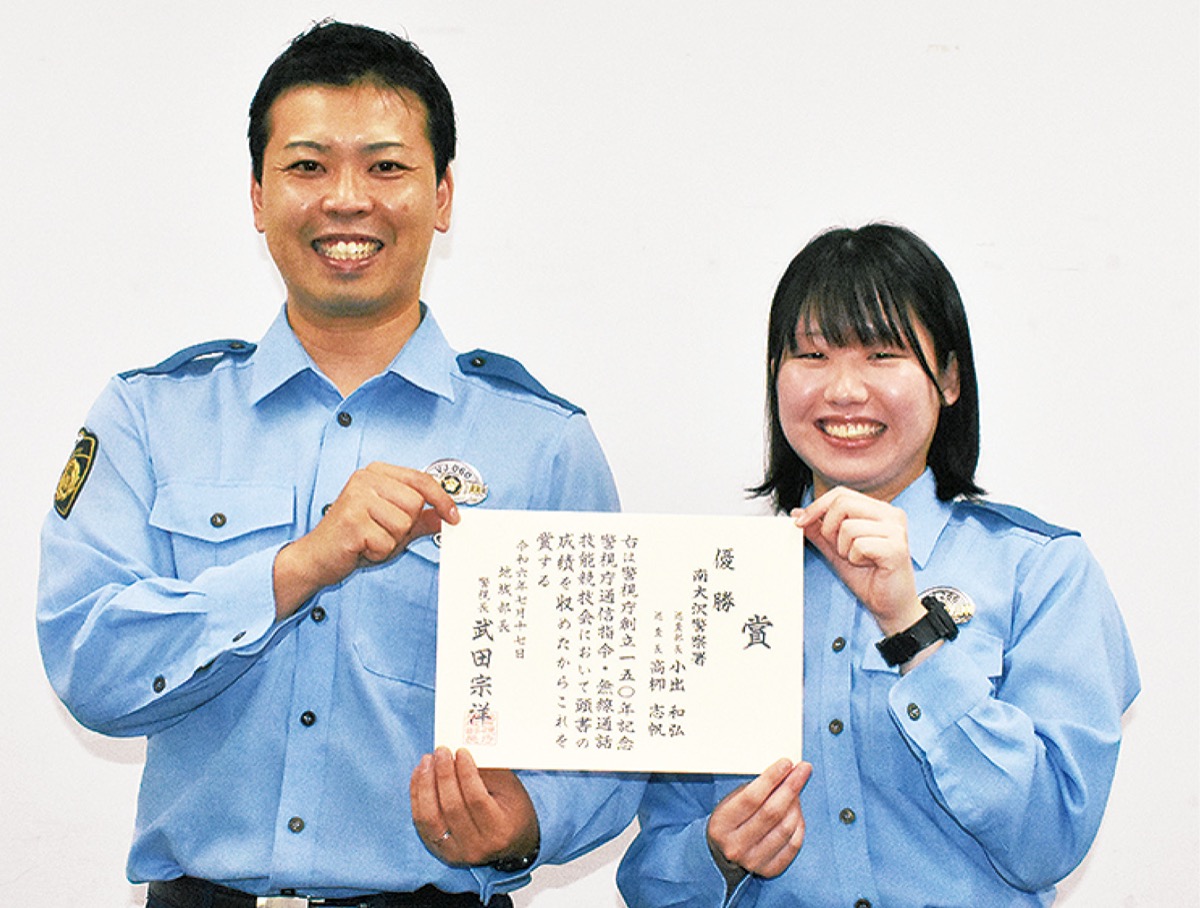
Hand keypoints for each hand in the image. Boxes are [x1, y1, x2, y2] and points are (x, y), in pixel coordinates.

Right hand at [273, 462, 458, 618]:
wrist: (316, 558)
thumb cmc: (353, 539)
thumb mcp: (394, 526)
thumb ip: (420, 519)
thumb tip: (446, 515)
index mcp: (376, 473)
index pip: (422, 480)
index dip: (442, 499)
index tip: (454, 516)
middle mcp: (365, 479)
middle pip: (416, 504)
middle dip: (405, 527)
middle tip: (381, 532)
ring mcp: (357, 497)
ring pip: (404, 524)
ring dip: (391, 541)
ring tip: (370, 539)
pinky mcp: (352, 520)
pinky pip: (387, 542)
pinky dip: (378, 552)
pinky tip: (362, 547)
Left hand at [410, 747, 539, 866]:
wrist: (512, 847)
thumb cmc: (514, 814)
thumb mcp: (511, 791)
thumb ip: (489, 773)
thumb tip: (461, 754)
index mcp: (499, 831)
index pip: (476, 799)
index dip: (465, 773)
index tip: (460, 752)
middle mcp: (476, 847)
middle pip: (451, 807)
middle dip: (443, 774)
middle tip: (441, 752)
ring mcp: (455, 853)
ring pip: (430, 817)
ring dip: (425, 785)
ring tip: (427, 762)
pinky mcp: (440, 851)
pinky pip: (421, 822)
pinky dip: (417, 797)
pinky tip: (420, 777)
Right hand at [706, 758, 811, 881]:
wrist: (722, 855)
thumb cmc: (730, 822)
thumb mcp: (730, 802)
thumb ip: (752, 789)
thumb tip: (782, 773)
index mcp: (722, 824)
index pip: (751, 797)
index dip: (772, 778)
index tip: (786, 763)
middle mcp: (736, 845)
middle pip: (772, 812)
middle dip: (791, 787)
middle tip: (803, 770)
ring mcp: (753, 860)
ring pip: (785, 828)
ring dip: (796, 805)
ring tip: (797, 791)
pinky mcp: (768, 870)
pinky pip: (793, 845)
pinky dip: (799, 825)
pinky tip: (797, 813)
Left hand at [792, 486, 922, 635]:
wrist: (890, 605)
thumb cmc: (869, 578)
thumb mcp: (836, 550)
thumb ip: (819, 530)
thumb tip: (798, 513)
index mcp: (878, 510)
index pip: (841, 493)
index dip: (817, 506)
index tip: (800, 521)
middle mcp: (890, 515)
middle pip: (842, 503)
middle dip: (829, 529)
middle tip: (839, 549)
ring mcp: (896, 530)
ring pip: (848, 526)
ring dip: (844, 548)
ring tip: (859, 559)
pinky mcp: (897, 547)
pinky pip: (859, 544)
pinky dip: (856, 558)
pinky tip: (869, 566)